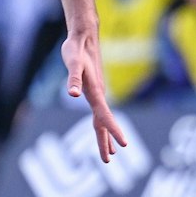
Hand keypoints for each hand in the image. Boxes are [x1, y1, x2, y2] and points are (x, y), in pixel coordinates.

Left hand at [60, 29, 127, 163]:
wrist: (84, 36)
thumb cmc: (75, 49)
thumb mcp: (72, 63)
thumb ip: (73, 78)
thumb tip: (72, 94)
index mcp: (95, 92)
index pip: (105, 116)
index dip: (113, 131)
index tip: (123, 146)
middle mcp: (98, 95)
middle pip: (103, 123)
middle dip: (106, 142)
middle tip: (108, 160)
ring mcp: (97, 93)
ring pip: (101, 119)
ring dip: (105, 136)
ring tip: (111, 153)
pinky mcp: (94, 89)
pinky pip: (98, 112)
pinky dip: (101, 124)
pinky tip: (100, 127)